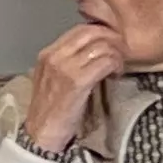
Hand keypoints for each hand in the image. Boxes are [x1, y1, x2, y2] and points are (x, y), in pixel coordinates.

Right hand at [24, 21, 129, 157]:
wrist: (42, 134)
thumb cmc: (52, 110)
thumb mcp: (53, 78)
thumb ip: (69, 61)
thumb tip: (95, 49)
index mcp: (48, 54)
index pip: (80, 29)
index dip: (102, 33)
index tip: (111, 46)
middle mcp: (54, 57)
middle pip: (92, 32)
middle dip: (113, 40)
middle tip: (121, 54)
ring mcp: (64, 68)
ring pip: (102, 46)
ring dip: (117, 55)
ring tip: (117, 68)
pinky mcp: (77, 82)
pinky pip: (105, 62)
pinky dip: (116, 66)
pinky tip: (115, 76)